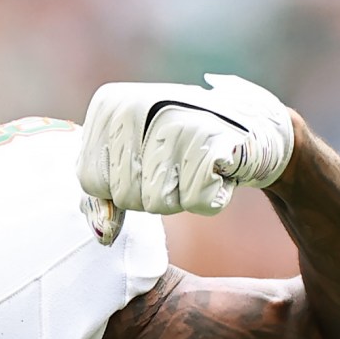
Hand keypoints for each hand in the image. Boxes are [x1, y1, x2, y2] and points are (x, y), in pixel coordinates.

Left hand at [78, 73, 293, 241]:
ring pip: (157, 204)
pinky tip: (218, 169)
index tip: (146, 160)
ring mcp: (176, 122)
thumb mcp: (133, 158)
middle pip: (124, 195)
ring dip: (181, 196)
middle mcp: (139, 106)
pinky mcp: (213, 143)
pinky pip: (195, 203)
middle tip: (177, 163)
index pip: (89, 179)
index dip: (118, 186)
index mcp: (110, 104)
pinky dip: (210, 197)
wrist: (250, 126)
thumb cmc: (181, 146)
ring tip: (196, 165)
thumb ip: (104, 193)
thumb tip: (103, 234)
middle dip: (151, 193)